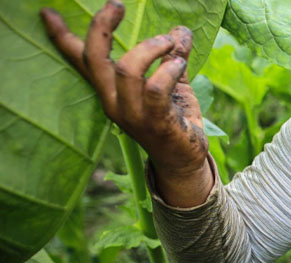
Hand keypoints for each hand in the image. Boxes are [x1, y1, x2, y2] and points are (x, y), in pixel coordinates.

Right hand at [40, 0, 207, 178]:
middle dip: (103, 26)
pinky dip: (168, 70)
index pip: (82, 61)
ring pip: (126, 69)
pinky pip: (154, 89)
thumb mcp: (173, 83)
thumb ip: (173, 57)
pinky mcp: (154, 122)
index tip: (47, 13)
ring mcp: (132, 114)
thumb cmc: (176, 120)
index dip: (63, 37)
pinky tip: (178, 64)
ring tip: (169, 44)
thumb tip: (180, 30)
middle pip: (95, 58)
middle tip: (116, 4)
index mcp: (111, 91)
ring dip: (150, 48)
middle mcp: (114, 102)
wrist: (185, 161)